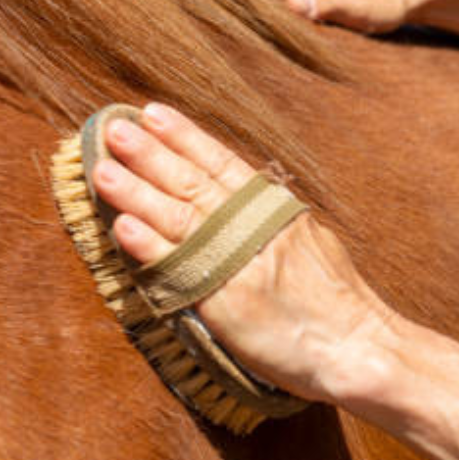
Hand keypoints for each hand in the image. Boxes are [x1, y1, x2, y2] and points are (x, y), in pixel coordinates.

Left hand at [90, 103, 402, 405]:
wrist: (355, 346)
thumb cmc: (335, 298)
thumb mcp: (307, 237)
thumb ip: (267, 216)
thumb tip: (240, 193)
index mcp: (271, 210)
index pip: (221, 162)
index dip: (184, 136)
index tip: (152, 113)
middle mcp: (252, 229)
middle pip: (192, 182)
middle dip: (150, 154)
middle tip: (114, 128)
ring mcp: (236, 263)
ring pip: (178, 217)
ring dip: (136, 192)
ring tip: (103, 169)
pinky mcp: (224, 302)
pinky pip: (178, 269)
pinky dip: (149, 247)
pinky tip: (122, 226)